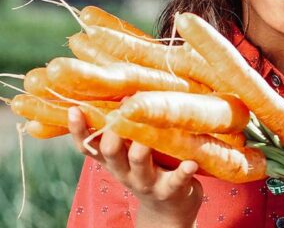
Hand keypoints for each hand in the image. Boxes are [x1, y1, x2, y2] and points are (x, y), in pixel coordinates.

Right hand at [67, 107, 202, 227]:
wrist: (169, 209)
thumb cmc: (149, 170)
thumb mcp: (129, 155)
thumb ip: (122, 131)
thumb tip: (120, 92)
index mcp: (113, 161)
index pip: (88, 147)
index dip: (78, 131)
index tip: (74, 109)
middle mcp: (125, 172)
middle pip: (111, 153)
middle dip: (112, 136)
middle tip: (119, 115)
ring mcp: (148, 182)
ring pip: (139, 164)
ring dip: (140, 149)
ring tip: (145, 137)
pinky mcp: (172, 189)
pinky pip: (177, 180)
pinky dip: (183, 171)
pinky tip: (191, 163)